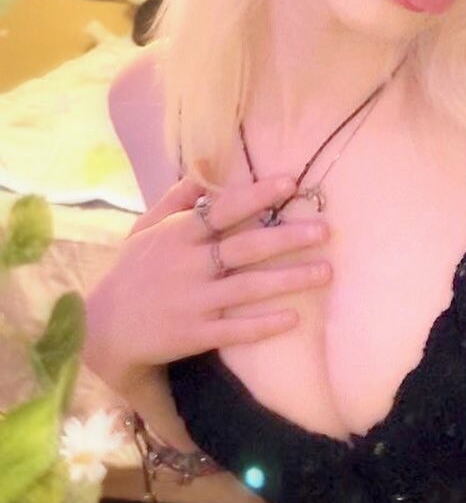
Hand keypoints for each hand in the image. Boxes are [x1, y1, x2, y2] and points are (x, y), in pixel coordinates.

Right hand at [83, 175, 331, 396]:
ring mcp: (193, 302)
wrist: (103, 330)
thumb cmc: (132, 273)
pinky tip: (294, 317)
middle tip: (326, 230)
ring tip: (326, 271)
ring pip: (250, 287)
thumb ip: (176, 200)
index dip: (257, 195)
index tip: (291, 183)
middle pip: (246, 247)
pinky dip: (265, 324)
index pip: (223, 209)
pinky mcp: (195, 334)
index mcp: (177, 235)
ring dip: (290, 279)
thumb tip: (203, 168)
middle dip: (288, 237)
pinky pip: (237, 329)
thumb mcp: (145, 230)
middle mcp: (189, 266)